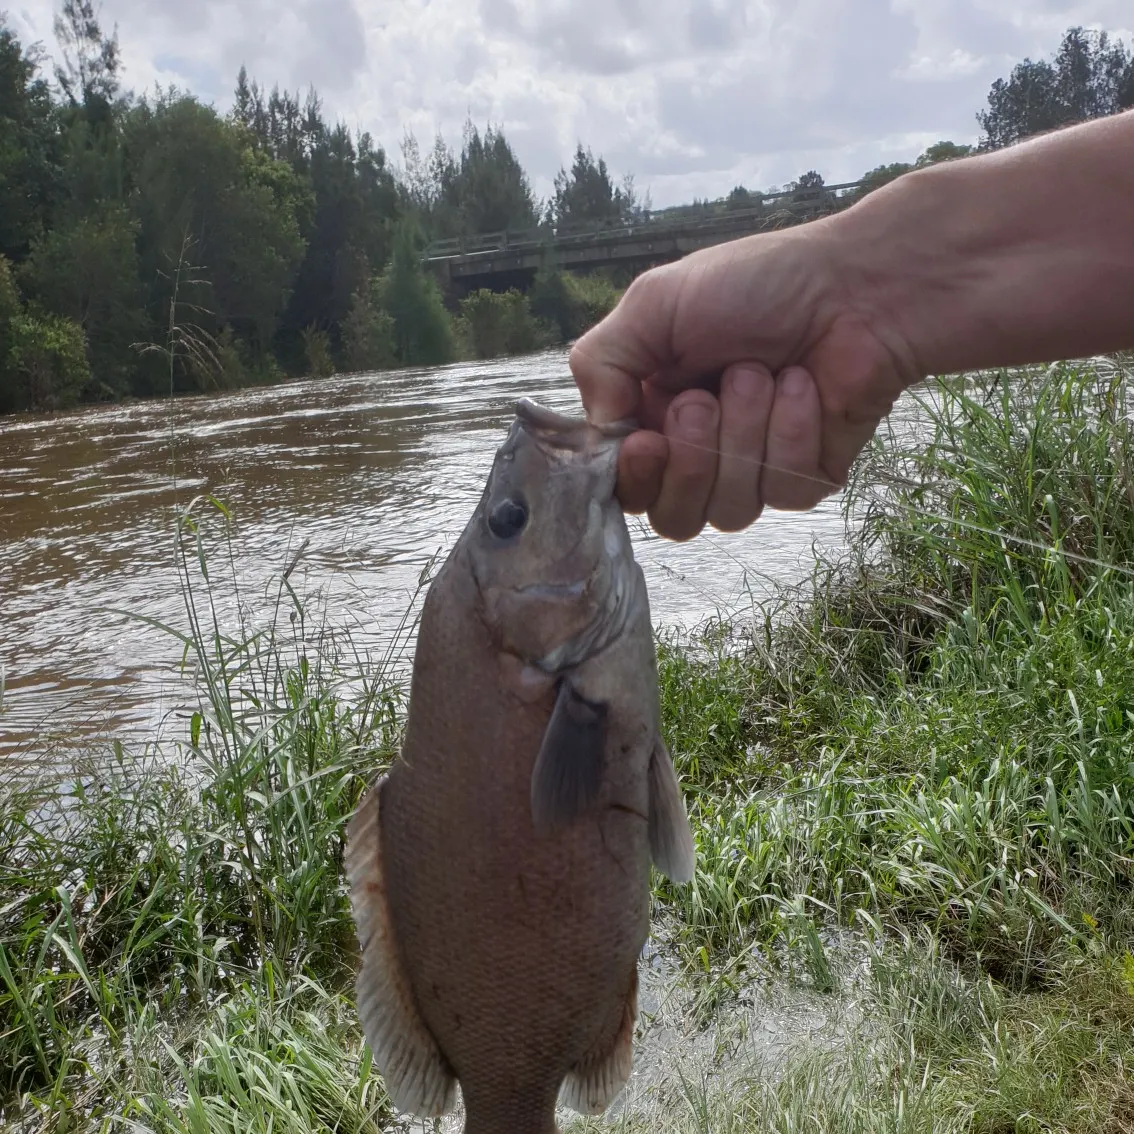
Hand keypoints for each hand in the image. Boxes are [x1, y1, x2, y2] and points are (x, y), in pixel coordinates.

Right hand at [568, 223, 917, 539]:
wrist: (857, 284)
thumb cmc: (757, 284)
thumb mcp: (655, 305)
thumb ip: (601, 363)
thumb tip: (598, 434)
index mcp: (655, 414)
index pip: (627, 485)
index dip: (634, 478)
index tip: (646, 442)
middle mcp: (700, 451)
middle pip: (673, 516)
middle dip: (690, 459)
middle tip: (704, 399)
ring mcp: (754, 470)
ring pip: (729, 511)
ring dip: (742, 435)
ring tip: (762, 374)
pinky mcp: (806, 478)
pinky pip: (783, 490)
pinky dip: (790, 430)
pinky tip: (802, 385)